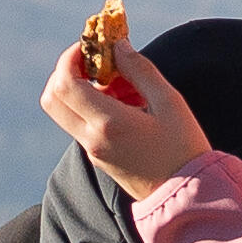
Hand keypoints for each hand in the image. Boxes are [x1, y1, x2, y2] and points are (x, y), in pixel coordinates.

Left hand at [41, 26, 215, 193]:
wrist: (189, 197)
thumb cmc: (185, 149)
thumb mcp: (169, 103)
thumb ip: (140, 70)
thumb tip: (117, 45)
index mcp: (108, 124)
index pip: (65, 83)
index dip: (70, 57)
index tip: (91, 44)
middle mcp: (92, 139)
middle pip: (52, 98)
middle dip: (67, 72)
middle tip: (97, 61)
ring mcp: (93, 151)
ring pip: (66, 111)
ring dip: (82, 88)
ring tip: (125, 83)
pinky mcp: (99, 158)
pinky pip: (81, 124)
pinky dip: (93, 105)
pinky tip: (129, 101)